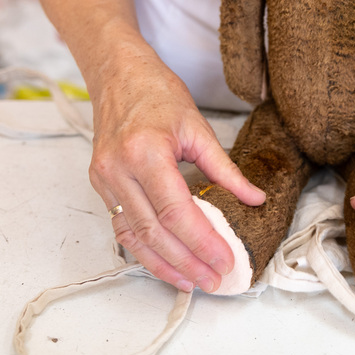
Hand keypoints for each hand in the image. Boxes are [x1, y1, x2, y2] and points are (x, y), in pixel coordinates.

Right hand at [87, 52, 264, 292]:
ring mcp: (104, 179)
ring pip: (134, 237)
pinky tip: (166, 262)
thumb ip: (224, 168)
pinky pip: (121, 226)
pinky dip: (144, 249)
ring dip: (163, 264)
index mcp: (145, 153)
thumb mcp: (197, 126)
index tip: (225, 260)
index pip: (176, 212)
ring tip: (192, 281)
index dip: (202, 242)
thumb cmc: (156, 92)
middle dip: (187, 262)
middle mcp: (118, 170)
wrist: (117, 73)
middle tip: (214, 280)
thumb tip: (254, 197)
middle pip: (154, 232)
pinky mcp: (100, 184)